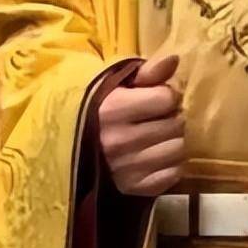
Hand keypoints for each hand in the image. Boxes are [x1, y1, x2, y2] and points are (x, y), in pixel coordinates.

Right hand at [99, 54, 185, 196]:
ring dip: (174, 141)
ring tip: (160, 136)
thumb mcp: (116, 82)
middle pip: (176, 124)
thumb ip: (147, 71)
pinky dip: (171, 165)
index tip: (158, 96)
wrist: (69, 146)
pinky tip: (157, 155)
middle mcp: (119, 141)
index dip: (168, 94)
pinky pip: (172, 175)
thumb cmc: (98, 107)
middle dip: (173, 117)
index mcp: (113, 109)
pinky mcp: (131, 188)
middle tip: (160, 117)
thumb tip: (174, 59)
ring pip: (178, 150)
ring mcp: (126, 168)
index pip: (167, 98)